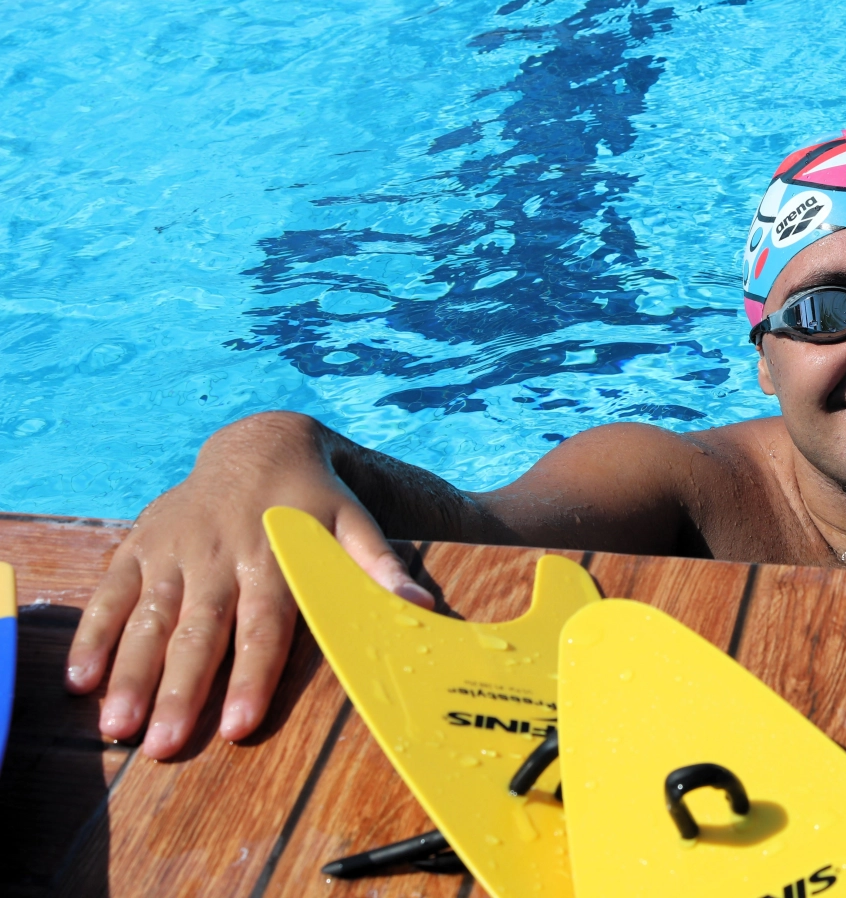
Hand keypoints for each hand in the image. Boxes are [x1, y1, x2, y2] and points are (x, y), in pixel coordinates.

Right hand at [65, 412, 430, 758]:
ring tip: (117, 728)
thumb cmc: (316, 499)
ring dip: (131, 674)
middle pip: (199, 633)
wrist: (262, 443)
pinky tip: (79, 680)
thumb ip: (382, 569)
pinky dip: (93, 634)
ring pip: (150, 619)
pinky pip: (112, 592)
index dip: (251, 676)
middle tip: (162, 747)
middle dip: (179, 691)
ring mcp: (176, 551)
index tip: (238, 725)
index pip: (263, 626)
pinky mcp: (142, 545)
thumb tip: (423, 609)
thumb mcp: (355, 525)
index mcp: (274, 558)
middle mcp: (220, 556)